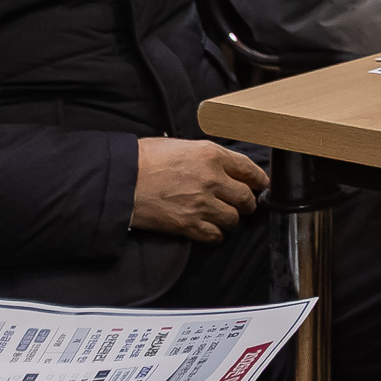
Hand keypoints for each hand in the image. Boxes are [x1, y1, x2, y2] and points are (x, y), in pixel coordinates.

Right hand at [131, 137, 268, 242]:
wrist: (120, 180)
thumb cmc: (144, 159)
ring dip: (230, 219)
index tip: (261, 185)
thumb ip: (205, 156)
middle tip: (242, 205)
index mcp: (212, 155)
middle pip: (246, 197)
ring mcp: (202, 204)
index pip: (249, 169)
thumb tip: (218, 164)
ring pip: (233, 219)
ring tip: (222, 217)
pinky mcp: (189, 225)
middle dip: (247, 203)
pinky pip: (215, 235)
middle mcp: (212, 179)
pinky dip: (215, 235)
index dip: (259, 179)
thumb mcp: (180, 145)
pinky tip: (210, 230)